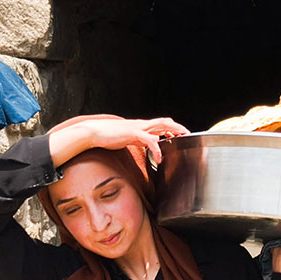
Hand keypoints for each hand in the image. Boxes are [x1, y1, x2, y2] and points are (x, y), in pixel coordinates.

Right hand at [50, 117, 189, 166]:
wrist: (93, 132)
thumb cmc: (106, 136)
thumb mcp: (125, 139)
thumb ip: (136, 141)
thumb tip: (144, 146)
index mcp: (139, 126)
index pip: (159, 123)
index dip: (171, 128)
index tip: (178, 134)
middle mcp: (141, 124)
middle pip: (164, 122)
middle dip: (177, 127)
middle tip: (187, 134)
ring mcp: (138, 127)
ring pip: (161, 125)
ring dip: (173, 131)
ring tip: (181, 138)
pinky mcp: (133, 133)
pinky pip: (150, 140)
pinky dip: (157, 149)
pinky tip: (160, 157)